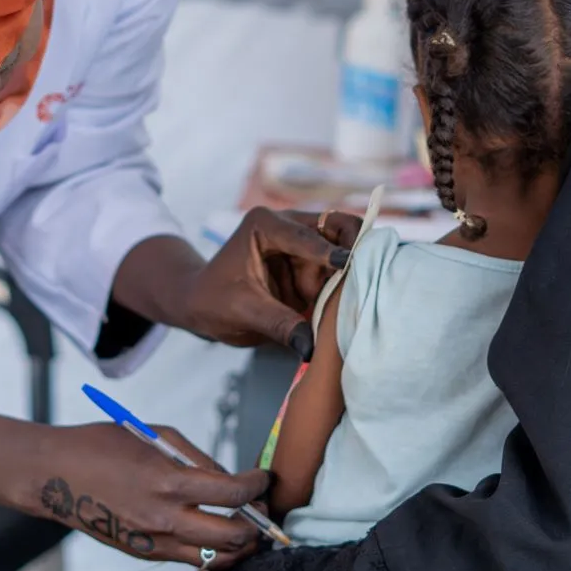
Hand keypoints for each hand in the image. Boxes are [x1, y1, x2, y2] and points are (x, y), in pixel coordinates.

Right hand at [0, 405, 268, 568]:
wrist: (53, 476)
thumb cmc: (102, 445)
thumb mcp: (155, 436)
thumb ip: (196, 460)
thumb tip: (228, 480)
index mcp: (167, 482)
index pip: (231, 494)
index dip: (257, 486)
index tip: (262, 478)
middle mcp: (163, 519)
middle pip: (232, 538)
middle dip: (257, 523)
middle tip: (261, 507)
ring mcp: (152, 543)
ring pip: (214, 559)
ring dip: (238, 544)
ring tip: (245, 525)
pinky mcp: (143, 555)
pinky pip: (189, 560)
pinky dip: (210, 551)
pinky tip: (214, 533)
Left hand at [185, 207, 359, 354]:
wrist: (202, 308)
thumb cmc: (213, 302)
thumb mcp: (243, 312)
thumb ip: (278, 324)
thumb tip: (309, 346)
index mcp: (265, 224)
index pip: (305, 235)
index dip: (328, 251)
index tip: (347, 264)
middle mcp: (289, 227)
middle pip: (337, 228)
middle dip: (353, 251)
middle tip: (368, 274)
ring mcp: (305, 247)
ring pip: (344, 254)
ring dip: (348, 278)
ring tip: (355, 302)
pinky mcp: (312, 268)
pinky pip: (339, 275)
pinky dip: (345, 290)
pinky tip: (349, 309)